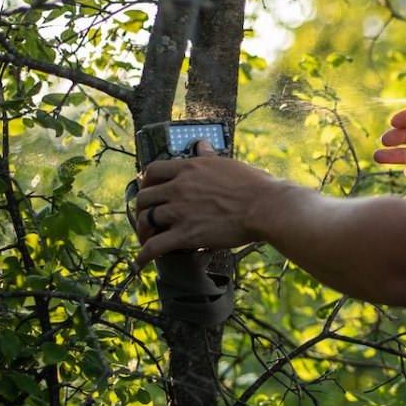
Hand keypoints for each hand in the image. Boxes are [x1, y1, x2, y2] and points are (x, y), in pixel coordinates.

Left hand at [133, 140, 280, 268]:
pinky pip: (155, 246)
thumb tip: (202, 144)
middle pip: (143, 197)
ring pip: (145, 220)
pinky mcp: (186, 235)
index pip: (153, 171)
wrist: (265, 206)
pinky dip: (144, 255)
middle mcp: (179, 188)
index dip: (146, 182)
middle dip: (141, 208)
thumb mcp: (227, 163)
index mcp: (189, 168)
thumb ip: (208, 155)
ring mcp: (180, 212)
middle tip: (146, 216)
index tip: (149, 190)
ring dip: (142, 231)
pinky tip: (142, 262)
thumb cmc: (253, 185)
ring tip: (146, 238)